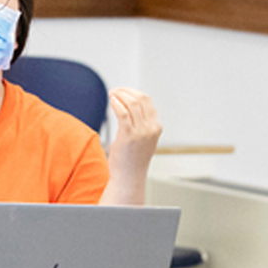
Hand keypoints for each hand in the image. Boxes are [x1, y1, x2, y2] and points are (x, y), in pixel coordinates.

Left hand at [104, 88, 161, 204]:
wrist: (129, 177)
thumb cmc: (132, 159)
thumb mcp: (142, 138)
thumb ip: (141, 123)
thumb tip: (129, 106)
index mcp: (156, 127)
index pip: (147, 101)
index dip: (133, 92)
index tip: (122, 91)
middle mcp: (151, 128)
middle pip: (141, 99)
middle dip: (126, 91)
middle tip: (115, 91)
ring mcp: (141, 132)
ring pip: (132, 103)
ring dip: (120, 95)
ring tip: (112, 94)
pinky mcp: (129, 136)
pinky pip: (123, 113)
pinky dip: (116, 103)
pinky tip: (111, 101)